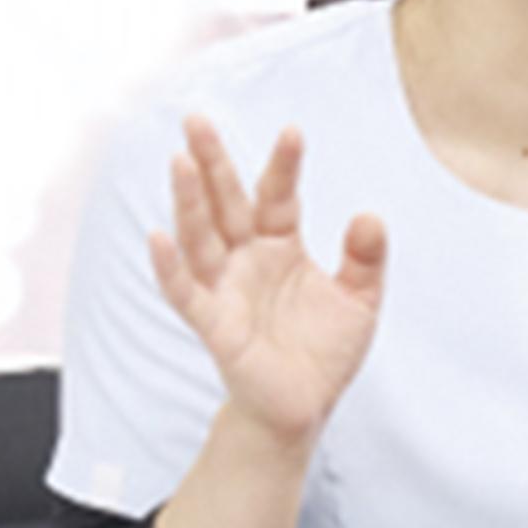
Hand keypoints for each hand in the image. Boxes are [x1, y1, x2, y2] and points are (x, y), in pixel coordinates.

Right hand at [144, 121, 387, 450]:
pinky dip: (169, 267)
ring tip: (180, 162)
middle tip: (196, 120)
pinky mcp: (214, 325)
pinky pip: (185, 293)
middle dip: (212, 164)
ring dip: (189, 202)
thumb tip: (369, 215)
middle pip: (226, 204)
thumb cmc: (324, 350)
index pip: (278, 197)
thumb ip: (365, 258)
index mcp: (281, 247)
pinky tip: (158, 237)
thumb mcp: (361, 300)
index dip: (283, 166)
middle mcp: (247, 261)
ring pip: (201, 238)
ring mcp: (226, 290)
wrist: (303, 407)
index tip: (292, 130)